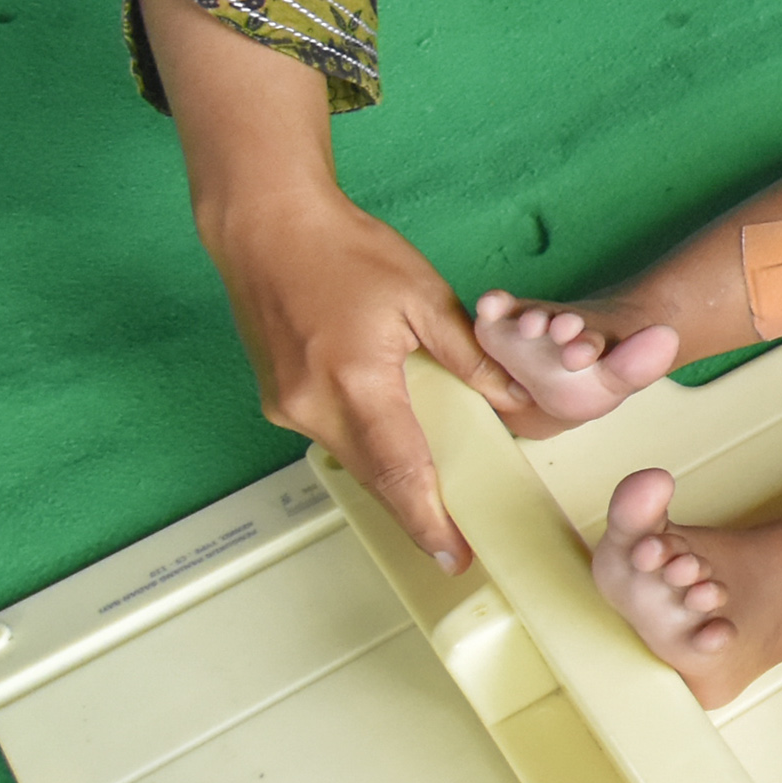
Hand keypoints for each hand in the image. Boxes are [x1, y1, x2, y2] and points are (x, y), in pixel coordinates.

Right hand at [207, 179, 524, 571]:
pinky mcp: (278, 397)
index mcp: (354, 382)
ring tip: (432, 504)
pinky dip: (365, 449)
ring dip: (390, 483)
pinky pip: (332, 436)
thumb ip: (469, 355)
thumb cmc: (344, 250)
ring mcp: (287, 405)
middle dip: (413, 515)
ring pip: (351, 461)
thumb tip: (514, 398)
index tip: (453, 556)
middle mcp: (312, 404)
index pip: (400, 470)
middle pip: (373, 478)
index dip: (428, 519)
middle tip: (452, 547)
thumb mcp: (423, 297)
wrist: (267, 226)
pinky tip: (394, 449)